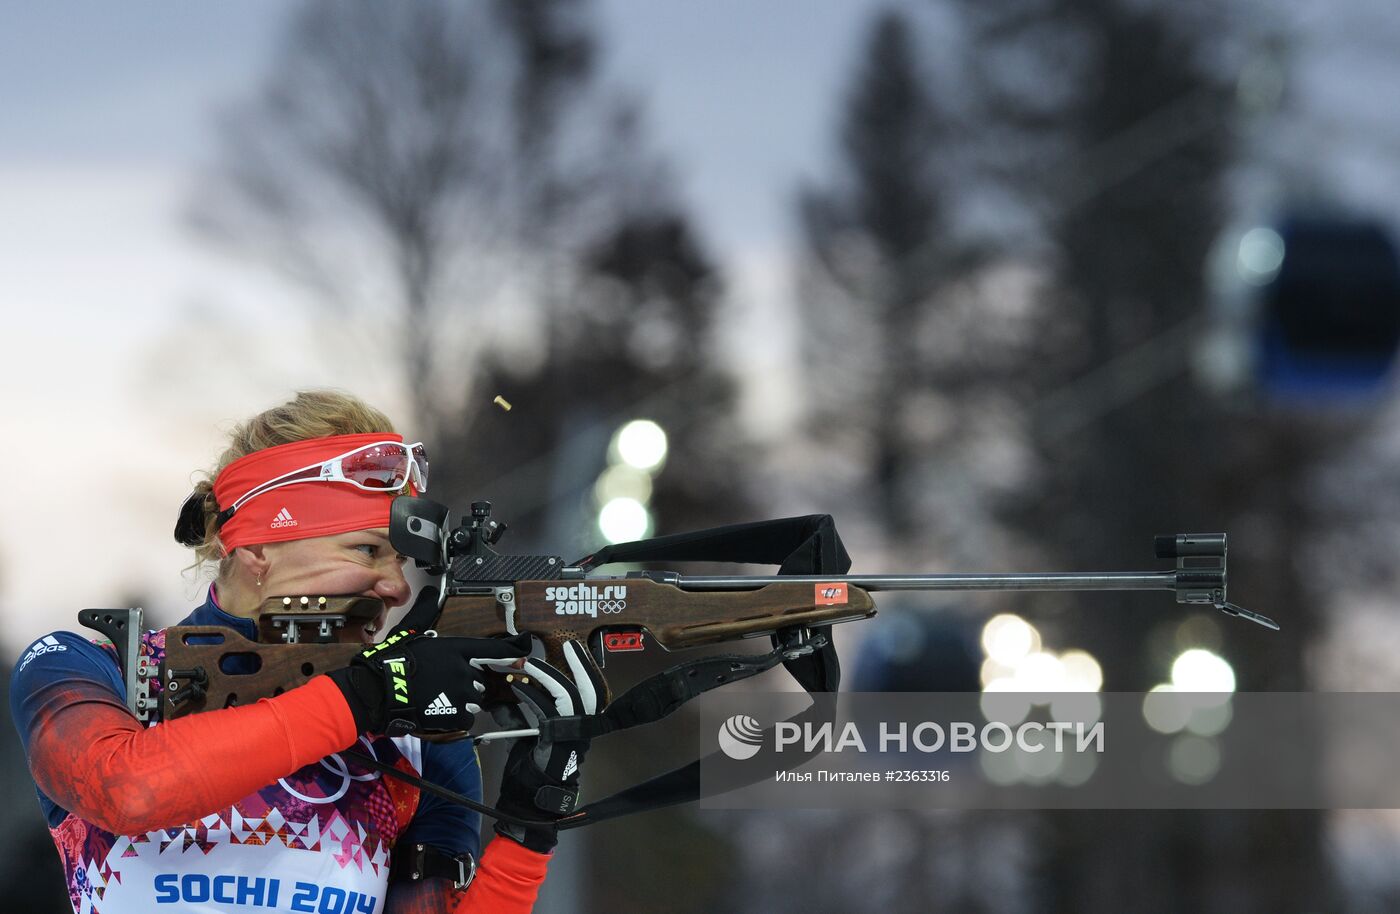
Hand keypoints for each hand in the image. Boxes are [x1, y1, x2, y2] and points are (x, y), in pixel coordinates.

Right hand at [327, 587, 529, 735]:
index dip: (513, 650)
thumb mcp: (411, 630)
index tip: (526, 649)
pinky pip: (466, 717)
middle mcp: (464, 670)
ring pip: (474, 698)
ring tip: (438, 696)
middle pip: (480, 678)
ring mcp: (461, 694)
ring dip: (462, 699)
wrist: (378, 691)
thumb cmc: (393, 661)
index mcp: (457, 649)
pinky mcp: (455, 715)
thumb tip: (431, 590)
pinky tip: (439, 711)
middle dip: (467, 681)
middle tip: (443, 681)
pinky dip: (456, 717)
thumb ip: (427, 611)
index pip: (494, 649)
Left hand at [477, 642, 599, 851]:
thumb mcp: (526, 735)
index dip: (584, 669)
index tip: (573, 650)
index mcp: (580, 725)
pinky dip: (528, 693)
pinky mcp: (555, 739)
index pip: (591, 691)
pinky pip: (545, 708)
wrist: (529, 799)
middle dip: (582, 665)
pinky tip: (515, 686)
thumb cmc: (530, 770)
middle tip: (569, 645)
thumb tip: (501, 696)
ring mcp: (572, 734)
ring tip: (531, 663)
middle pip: (592, 689)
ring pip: (569, 694)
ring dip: (548, 675)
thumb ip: (518, 715)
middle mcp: (582, 729)